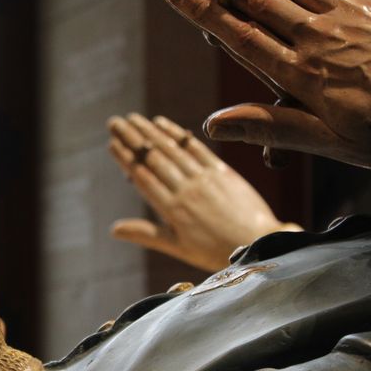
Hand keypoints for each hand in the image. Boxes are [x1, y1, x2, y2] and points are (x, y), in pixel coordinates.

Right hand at [107, 113, 298, 271]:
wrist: (259, 245)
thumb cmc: (216, 251)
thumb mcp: (178, 248)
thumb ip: (146, 234)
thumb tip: (114, 229)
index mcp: (172, 210)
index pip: (142, 177)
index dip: (125, 158)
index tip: (111, 143)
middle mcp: (186, 190)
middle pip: (153, 159)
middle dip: (132, 138)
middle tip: (115, 122)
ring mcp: (204, 178)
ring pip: (172, 150)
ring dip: (150, 131)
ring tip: (133, 118)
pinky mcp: (222, 171)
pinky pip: (195, 148)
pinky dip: (177, 134)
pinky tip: (163, 123)